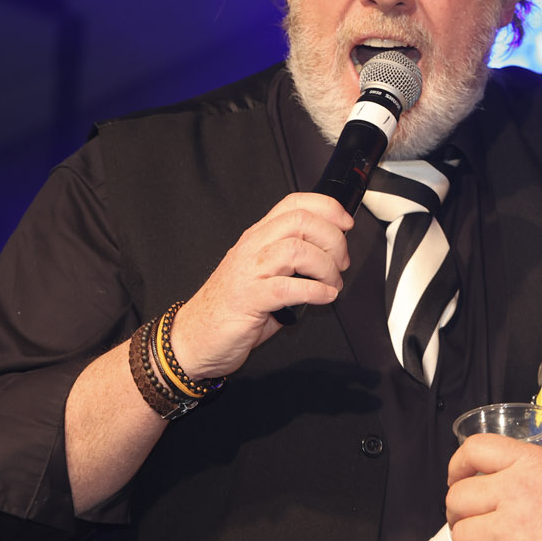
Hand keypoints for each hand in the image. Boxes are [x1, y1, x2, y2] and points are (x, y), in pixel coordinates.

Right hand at [169, 193, 352, 378]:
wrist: (195, 337)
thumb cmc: (232, 307)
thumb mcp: (264, 273)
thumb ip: (292, 261)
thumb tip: (331, 258)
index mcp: (258, 236)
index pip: (294, 203)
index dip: (327, 207)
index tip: (346, 223)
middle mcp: (253, 247)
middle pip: (301, 221)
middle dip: (332, 239)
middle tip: (340, 262)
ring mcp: (249, 271)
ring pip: (296, 249)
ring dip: (325, 267)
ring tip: (331, 284)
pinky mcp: (249, 299)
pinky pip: (288, 288)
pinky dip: (314, 291)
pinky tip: (323, 297)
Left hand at [445, 435, 541, 540]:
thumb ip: (525, 473)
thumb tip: (500, 484)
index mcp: (527, 461)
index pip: (475, 449)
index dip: (457, 465)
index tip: (457, 478)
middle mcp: (514, 489)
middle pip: (458, 497)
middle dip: (455, 513)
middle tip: (463, 521)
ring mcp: (512, 526)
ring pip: (461, 534)